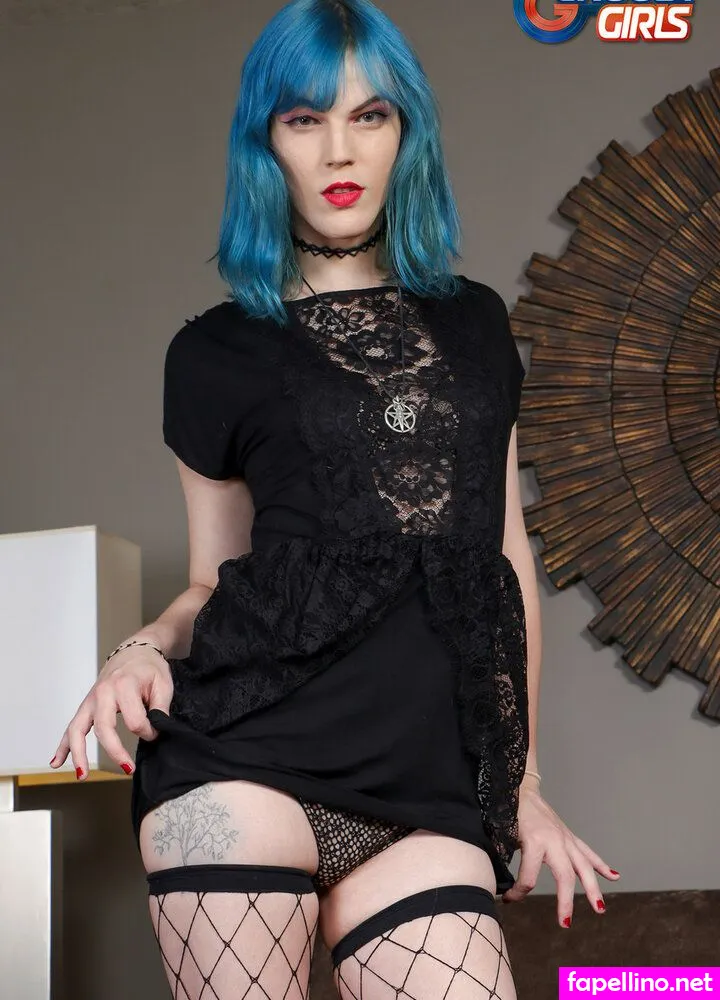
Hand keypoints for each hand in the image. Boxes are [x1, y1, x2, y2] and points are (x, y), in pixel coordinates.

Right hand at [48, 644, 173, 779]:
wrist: (134, 652)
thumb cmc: (149, 668)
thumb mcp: (163, 684)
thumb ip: (161, 709)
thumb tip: (156, 731)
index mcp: (124, 685)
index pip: (135, 720)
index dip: (148, 732)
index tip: (156, 732)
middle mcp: (103, 693)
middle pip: (103, 728)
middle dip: (115, 751)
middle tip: (128, 768)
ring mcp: (91, 700)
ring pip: (78, 729)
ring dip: (78, 754)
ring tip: (82, 775)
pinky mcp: (85, 707)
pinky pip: (71, 727)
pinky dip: (63, 746)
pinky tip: (57, 762)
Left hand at [501, 781, 620, 927]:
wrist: (521, 790)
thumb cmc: (510, 812)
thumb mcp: (503, 834)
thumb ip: (504, 857)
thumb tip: (498, 882)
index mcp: (534, 841)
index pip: (529, 877)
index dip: (518, 892)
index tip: (508, 898)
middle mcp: (554, 841)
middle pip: (565, 876)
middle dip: (566, 901)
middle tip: (565, 924)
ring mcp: (565, 838)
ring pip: (584, 866)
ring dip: (593, 888)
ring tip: (600, 908)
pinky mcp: (570, 836)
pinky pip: (588, 852)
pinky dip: (601, 865)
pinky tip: (614, 876)